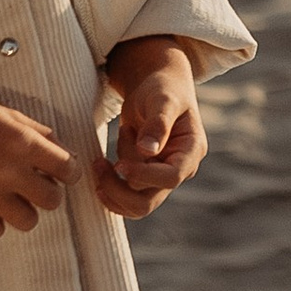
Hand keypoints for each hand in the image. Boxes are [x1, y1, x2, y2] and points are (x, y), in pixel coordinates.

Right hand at [0, 94, 73, 238]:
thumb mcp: (5, 114)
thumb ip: (40, 134)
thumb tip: (68, 156)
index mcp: (21, 141)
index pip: (68, 168)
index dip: (69, 172)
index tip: (61, 173)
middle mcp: (7, 169)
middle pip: (53, 201)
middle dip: (48, 193)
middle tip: (35, 185)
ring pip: (28, 222)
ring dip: (24, 211)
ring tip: (12, 198)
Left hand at [98, 38, 206, 220]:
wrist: (156, 86)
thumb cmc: (162, 88)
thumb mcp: (162, 100)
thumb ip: (158, 124)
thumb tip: (148, 151)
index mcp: (191, 151)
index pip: (171, 178)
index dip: (143, 175)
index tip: (118, 164)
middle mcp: (180, 170)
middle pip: (148, 201)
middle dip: (119, 188)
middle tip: (99, 164)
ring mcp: (161, 177)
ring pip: (134, 204)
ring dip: (111, 188)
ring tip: (99, 160)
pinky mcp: (145, 178)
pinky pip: (125, 198)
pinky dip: (109, 188)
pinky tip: (101, 165)